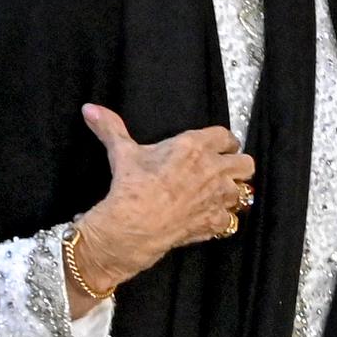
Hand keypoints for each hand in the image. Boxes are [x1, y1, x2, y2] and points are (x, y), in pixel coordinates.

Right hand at [67, 103, 255, 301]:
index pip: (225, 136)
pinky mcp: (215, 222)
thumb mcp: (122, 152)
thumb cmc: (131, 186)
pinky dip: (222, 219)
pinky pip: (231, 220)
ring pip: (244, 192)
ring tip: (217, 194)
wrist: (134, 226)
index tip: (218, 146)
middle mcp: (213, 170)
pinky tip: (210, 218)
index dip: (223, 141)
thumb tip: (90, 109)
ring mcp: (218, 198)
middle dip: (236, 165)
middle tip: (222, 170)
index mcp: (195, 146)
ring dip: (232, 193)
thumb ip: (111, 128)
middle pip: (246, 163)